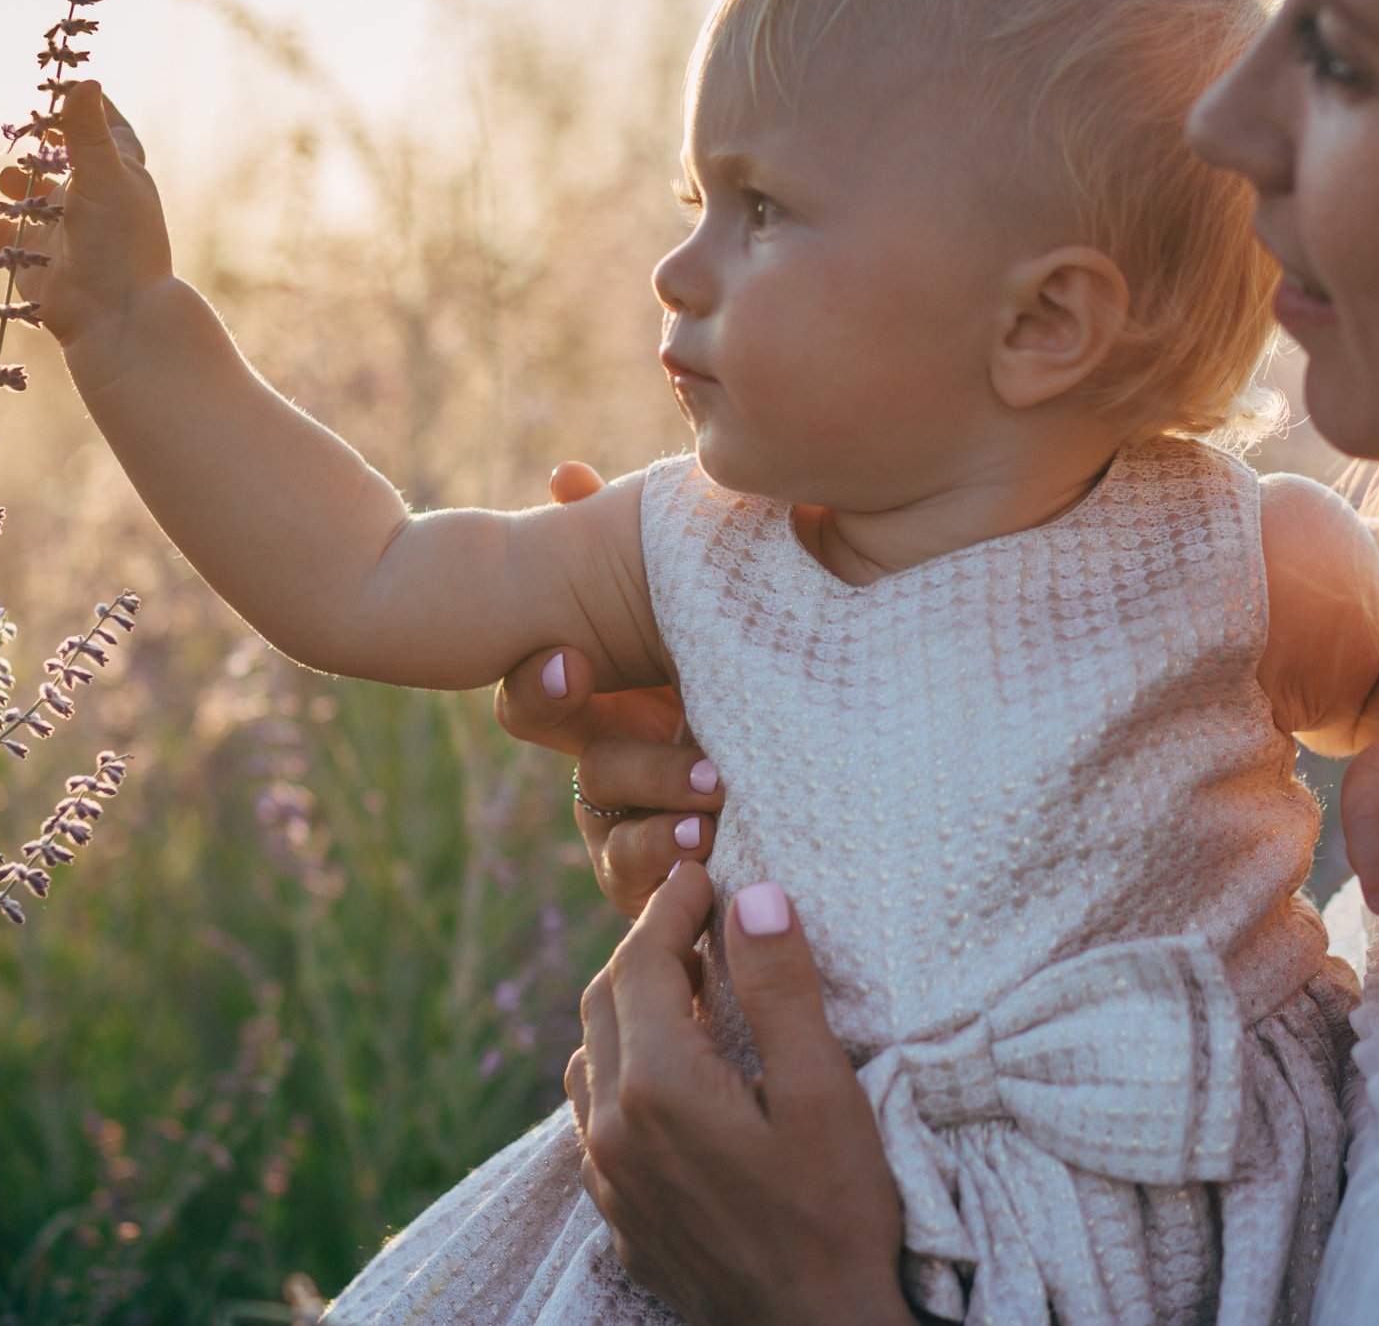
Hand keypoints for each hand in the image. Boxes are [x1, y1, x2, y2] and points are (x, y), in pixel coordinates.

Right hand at [0, 79, 171, 355]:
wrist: (113, 316)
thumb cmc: (120, 242)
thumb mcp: (105, 177)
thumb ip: (87, 132)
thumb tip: (83, 80)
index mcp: (121, 177)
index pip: (110, 132)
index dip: (91, 109)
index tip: (67, 85)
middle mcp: (91, 202)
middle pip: (59, 161)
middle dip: (37, 148)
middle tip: (19, 134)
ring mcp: (60, 231)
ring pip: (25, 197)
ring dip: (12, 185)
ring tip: (12, 182)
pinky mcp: (33, 260)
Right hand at [496, 462, 720, 917]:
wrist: (838, 766)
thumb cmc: (762, 662)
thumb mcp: (713, 601)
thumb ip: (643, 543)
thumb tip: (562, 473)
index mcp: (609, 703)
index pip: (540, 702)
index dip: (545, 684)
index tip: (574, 661)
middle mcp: (614, 770)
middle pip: (594, 781)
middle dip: (641, 767)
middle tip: (703, 763)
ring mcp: (638, 835)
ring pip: (620, 844)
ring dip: (662, 829)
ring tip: (714, 822)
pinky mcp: (676, 896)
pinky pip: (654, 905)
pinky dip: (678, 888)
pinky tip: (719, 868)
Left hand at [568, 864, 916, 1325]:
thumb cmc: (837, 1215)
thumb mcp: (824, 1093)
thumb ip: (780, 989)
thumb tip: (753, 896)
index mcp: (659, 1086)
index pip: (642, 960)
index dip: (672, 905)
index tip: (705, 874)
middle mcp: (612, 1128)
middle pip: (603, 999)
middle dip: (646, 945)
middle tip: (700, 918)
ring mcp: (608, 1177)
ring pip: (588, 1058)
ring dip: (626, 1007)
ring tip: (686, 988)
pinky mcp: (619, 1214)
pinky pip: (593, 1117)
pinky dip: (621, 1068)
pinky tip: (669, 1072)